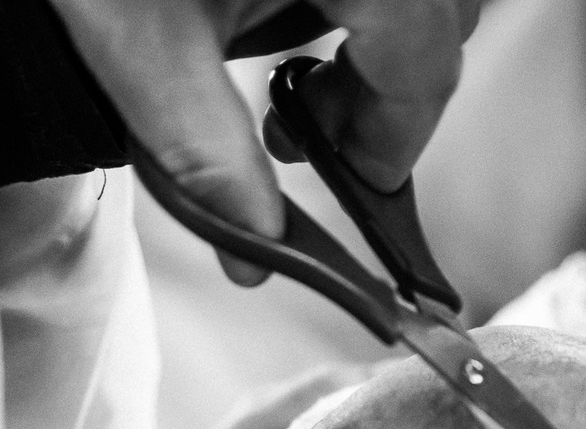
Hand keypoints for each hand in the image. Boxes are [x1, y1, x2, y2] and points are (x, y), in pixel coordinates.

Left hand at [46, 0, 481, 281]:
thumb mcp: (141, 41)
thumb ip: (206, 150)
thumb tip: (254, 248)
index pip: (426, 65)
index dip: (394, 140)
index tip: (359, 182)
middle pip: (445, 13)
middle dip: (388, 82)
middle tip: (306, 127)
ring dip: (380, 24)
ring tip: (290, 58)